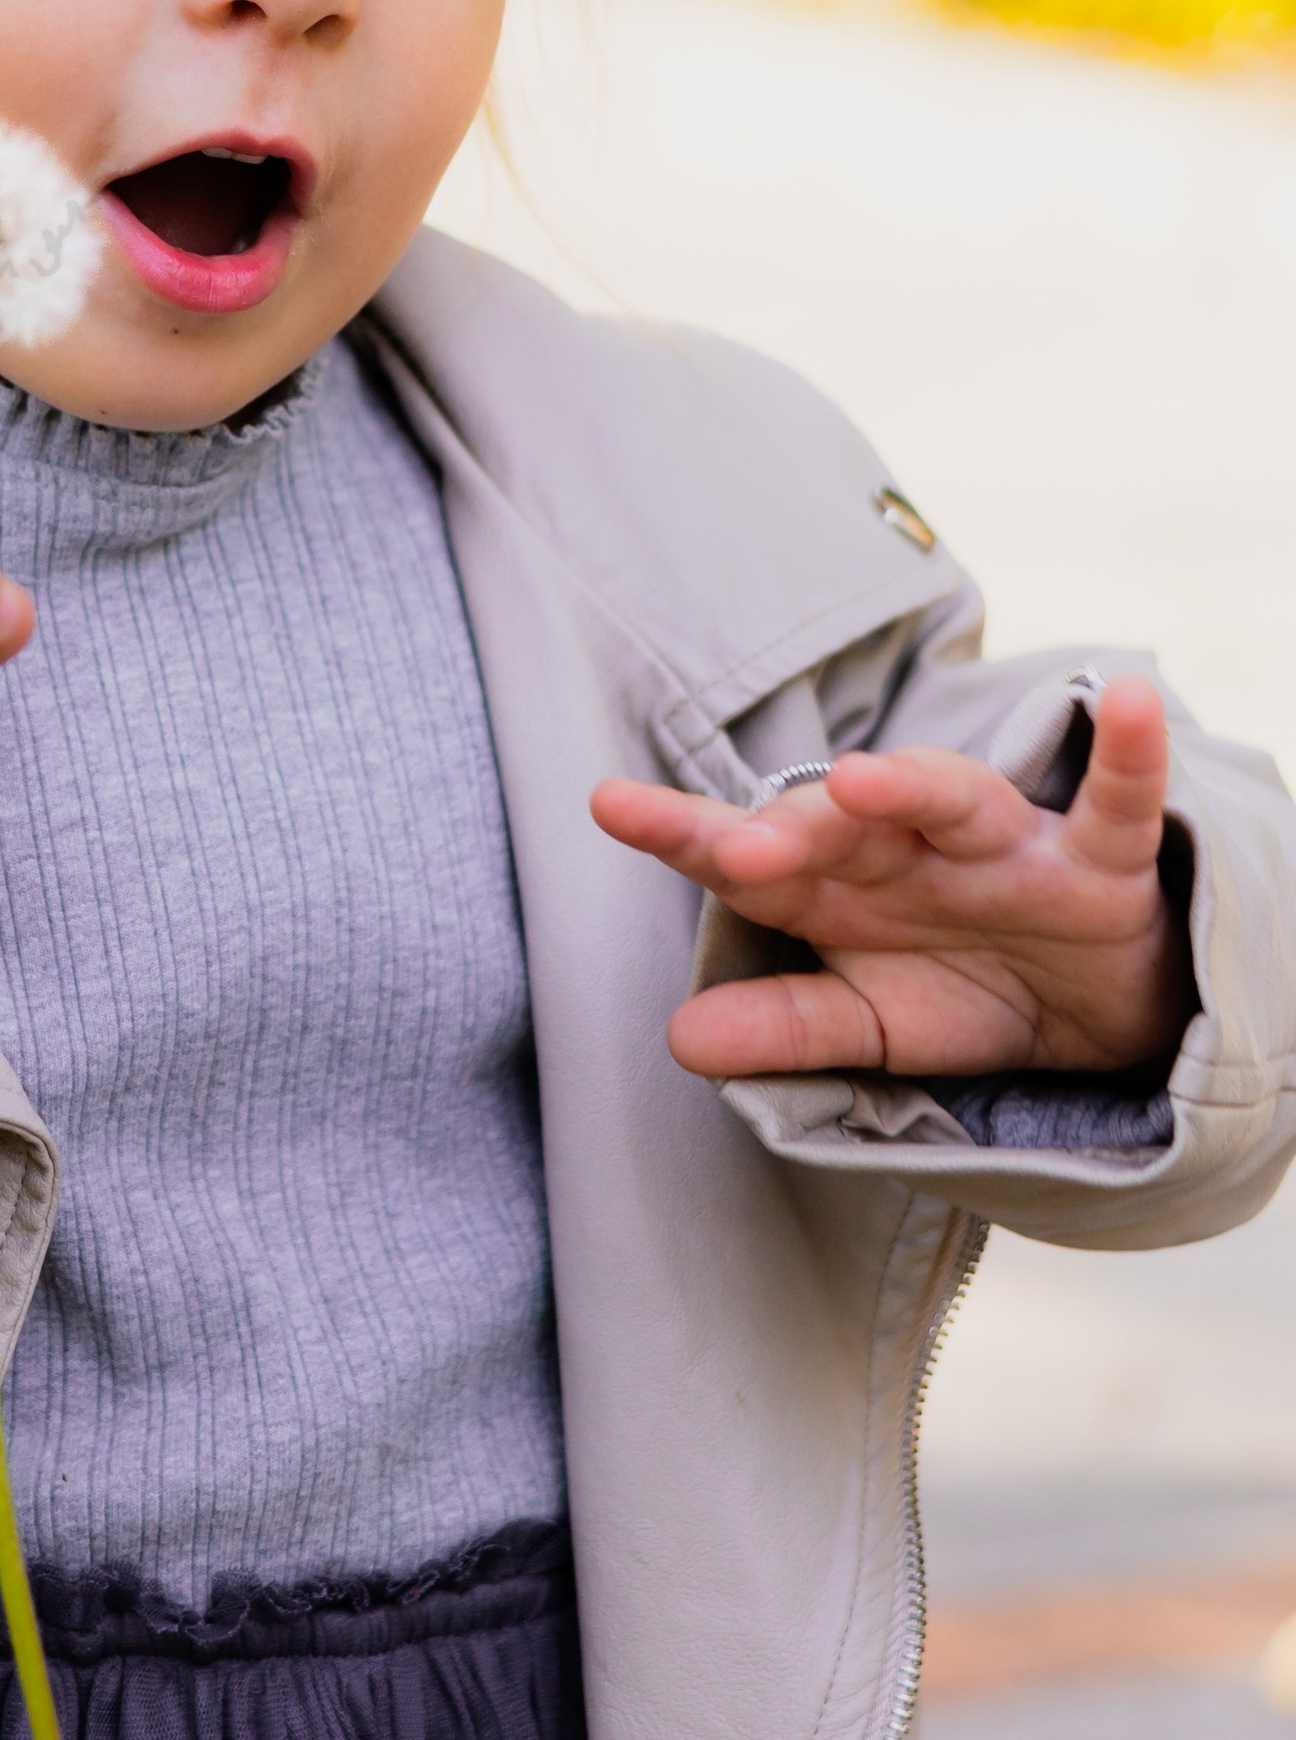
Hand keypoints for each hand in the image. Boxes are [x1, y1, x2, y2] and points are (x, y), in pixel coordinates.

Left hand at [591, 676, 1192, 1081]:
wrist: (1100, 1012)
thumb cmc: (966, 993)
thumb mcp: (871, 1027)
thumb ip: (783, 1028)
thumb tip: (677, 1039)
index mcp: (840, 886)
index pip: (748, 854)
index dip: (682, 831)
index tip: (609, 805)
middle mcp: (910, 848)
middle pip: (838, 822)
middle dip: (790, 831)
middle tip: (740, 849)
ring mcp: (1005, 847)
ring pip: (952, 798)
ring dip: (908, 784)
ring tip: (858, 778)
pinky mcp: (1098, 861)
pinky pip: (1117, 800)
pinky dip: (1129, 753)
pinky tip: (1129, 701)